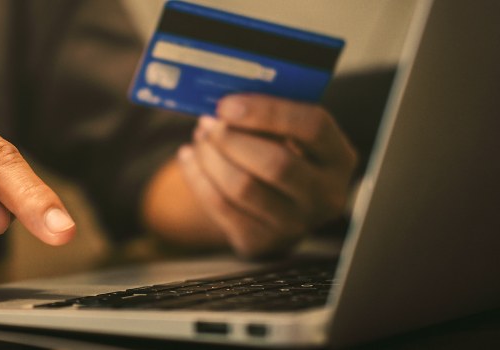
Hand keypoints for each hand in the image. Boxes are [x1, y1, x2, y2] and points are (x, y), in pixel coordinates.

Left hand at [177, 94, 356, 256]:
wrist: (274, 205)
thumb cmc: (280, 154)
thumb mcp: (289, 134)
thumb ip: (268, 116)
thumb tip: (225, 103)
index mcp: (339, 158)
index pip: (313, 127)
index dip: (267, 112)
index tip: (228, 104)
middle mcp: (325, 196)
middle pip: (275, 163)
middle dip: (232, 138)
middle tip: (209, 122)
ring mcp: (294, 225)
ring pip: (242, 187)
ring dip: (211, 157)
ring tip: (200, 138)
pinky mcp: (260, 241)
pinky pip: (220, 206)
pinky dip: (197, 176)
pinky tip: (189, 157)